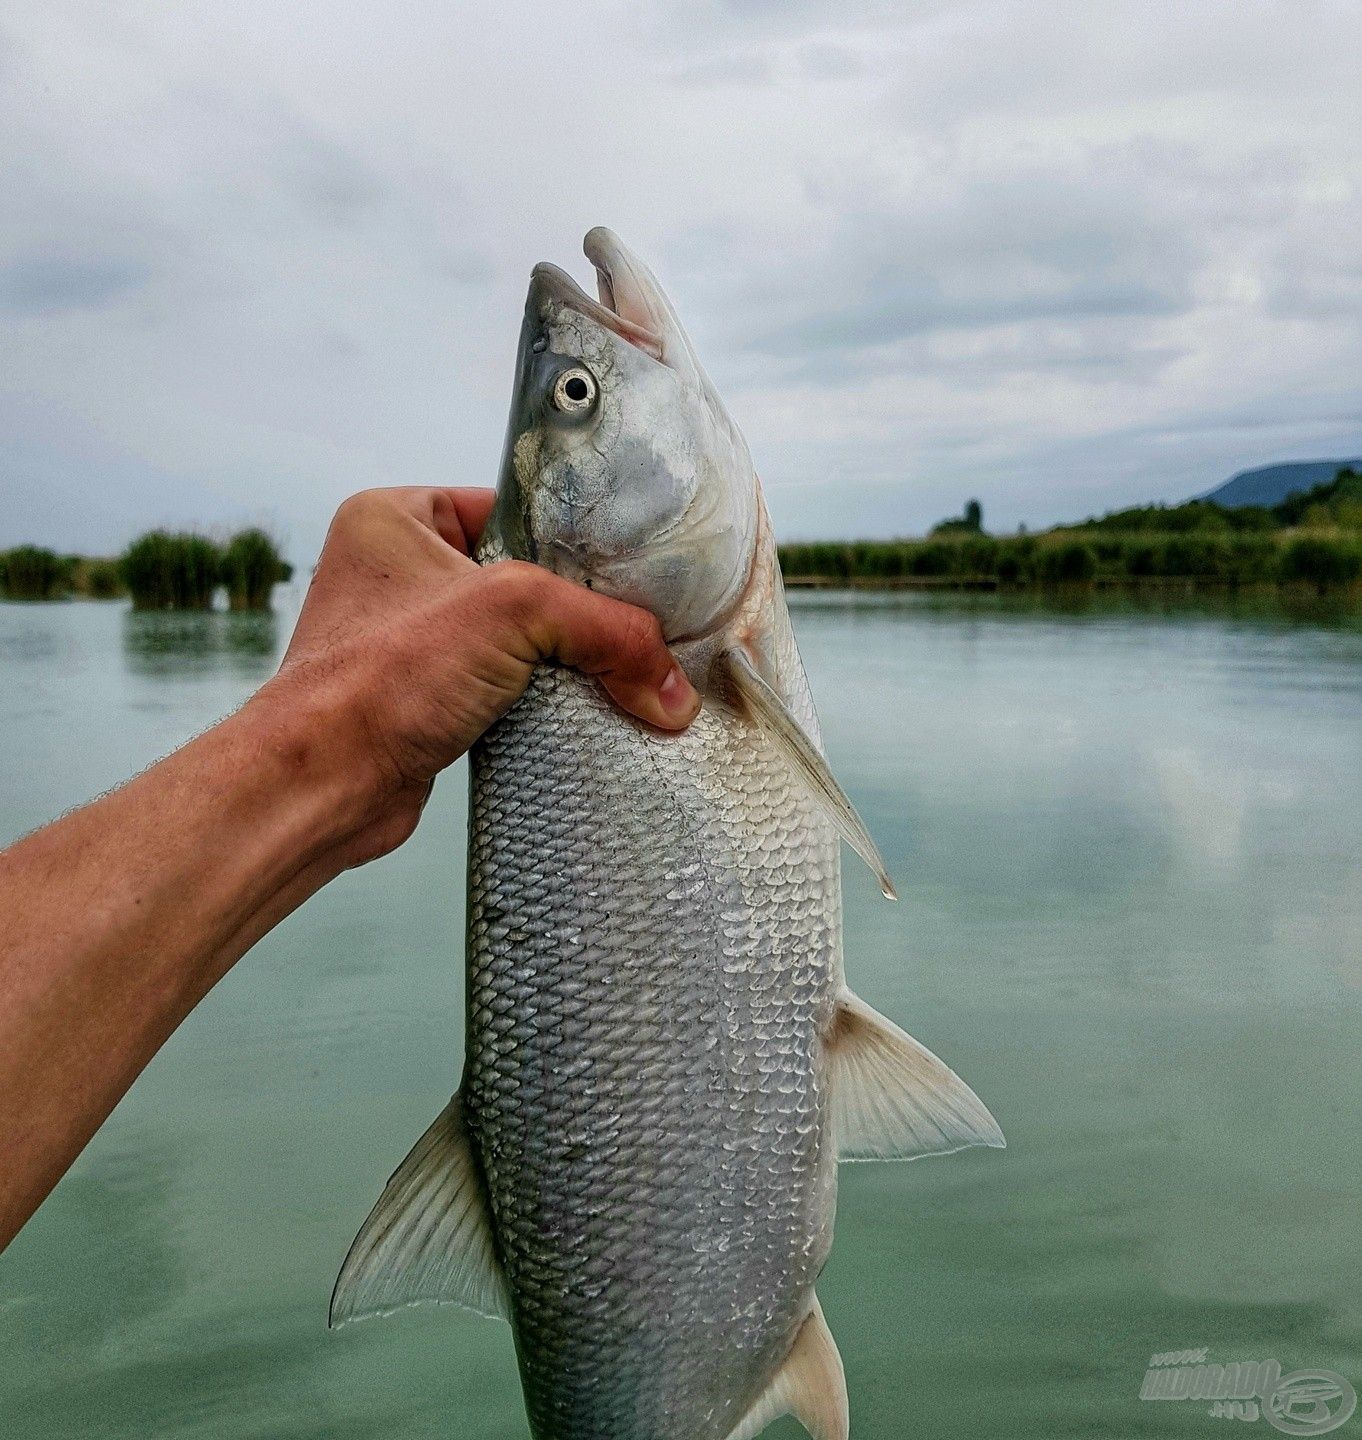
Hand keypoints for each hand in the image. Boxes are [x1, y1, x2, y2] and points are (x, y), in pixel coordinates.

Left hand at [264, 487, 700, 867]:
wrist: (322, 786)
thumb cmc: (379, 678)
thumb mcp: (512, 613)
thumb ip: (607, 631)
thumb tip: (674, 688)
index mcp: (397, 516)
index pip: (514, 508)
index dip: (575, 537)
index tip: (634, 565)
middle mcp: (399, 572)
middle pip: (526, 576)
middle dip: (580, 608)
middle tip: (638, 624)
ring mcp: (411, 640)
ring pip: (520, 638)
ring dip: (565, 662)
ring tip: (620, 672)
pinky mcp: (427, 700)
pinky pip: (508, 687)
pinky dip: (544, 702)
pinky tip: (583, 712)